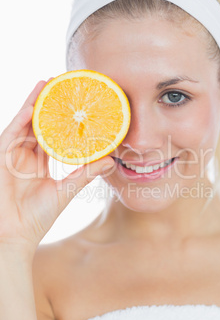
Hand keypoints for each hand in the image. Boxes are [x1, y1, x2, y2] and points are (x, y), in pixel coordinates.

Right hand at [0, 80, 113, 255]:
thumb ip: (85, 174)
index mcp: (39, 166)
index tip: (75, 107)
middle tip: (62, 86)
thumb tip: (109, 161)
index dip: (62, 122)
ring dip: (36, 103)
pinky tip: (36, 100)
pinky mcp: (1, 155)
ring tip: (49, 84)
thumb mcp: (66, 191)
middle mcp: (25, 157)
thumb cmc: (36, 218)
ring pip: (26, 123)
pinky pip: (13, 130)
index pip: (52, 137)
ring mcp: (12, 155)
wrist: (12, 236)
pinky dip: (23, 115)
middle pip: (39, 125)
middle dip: (49, 106)